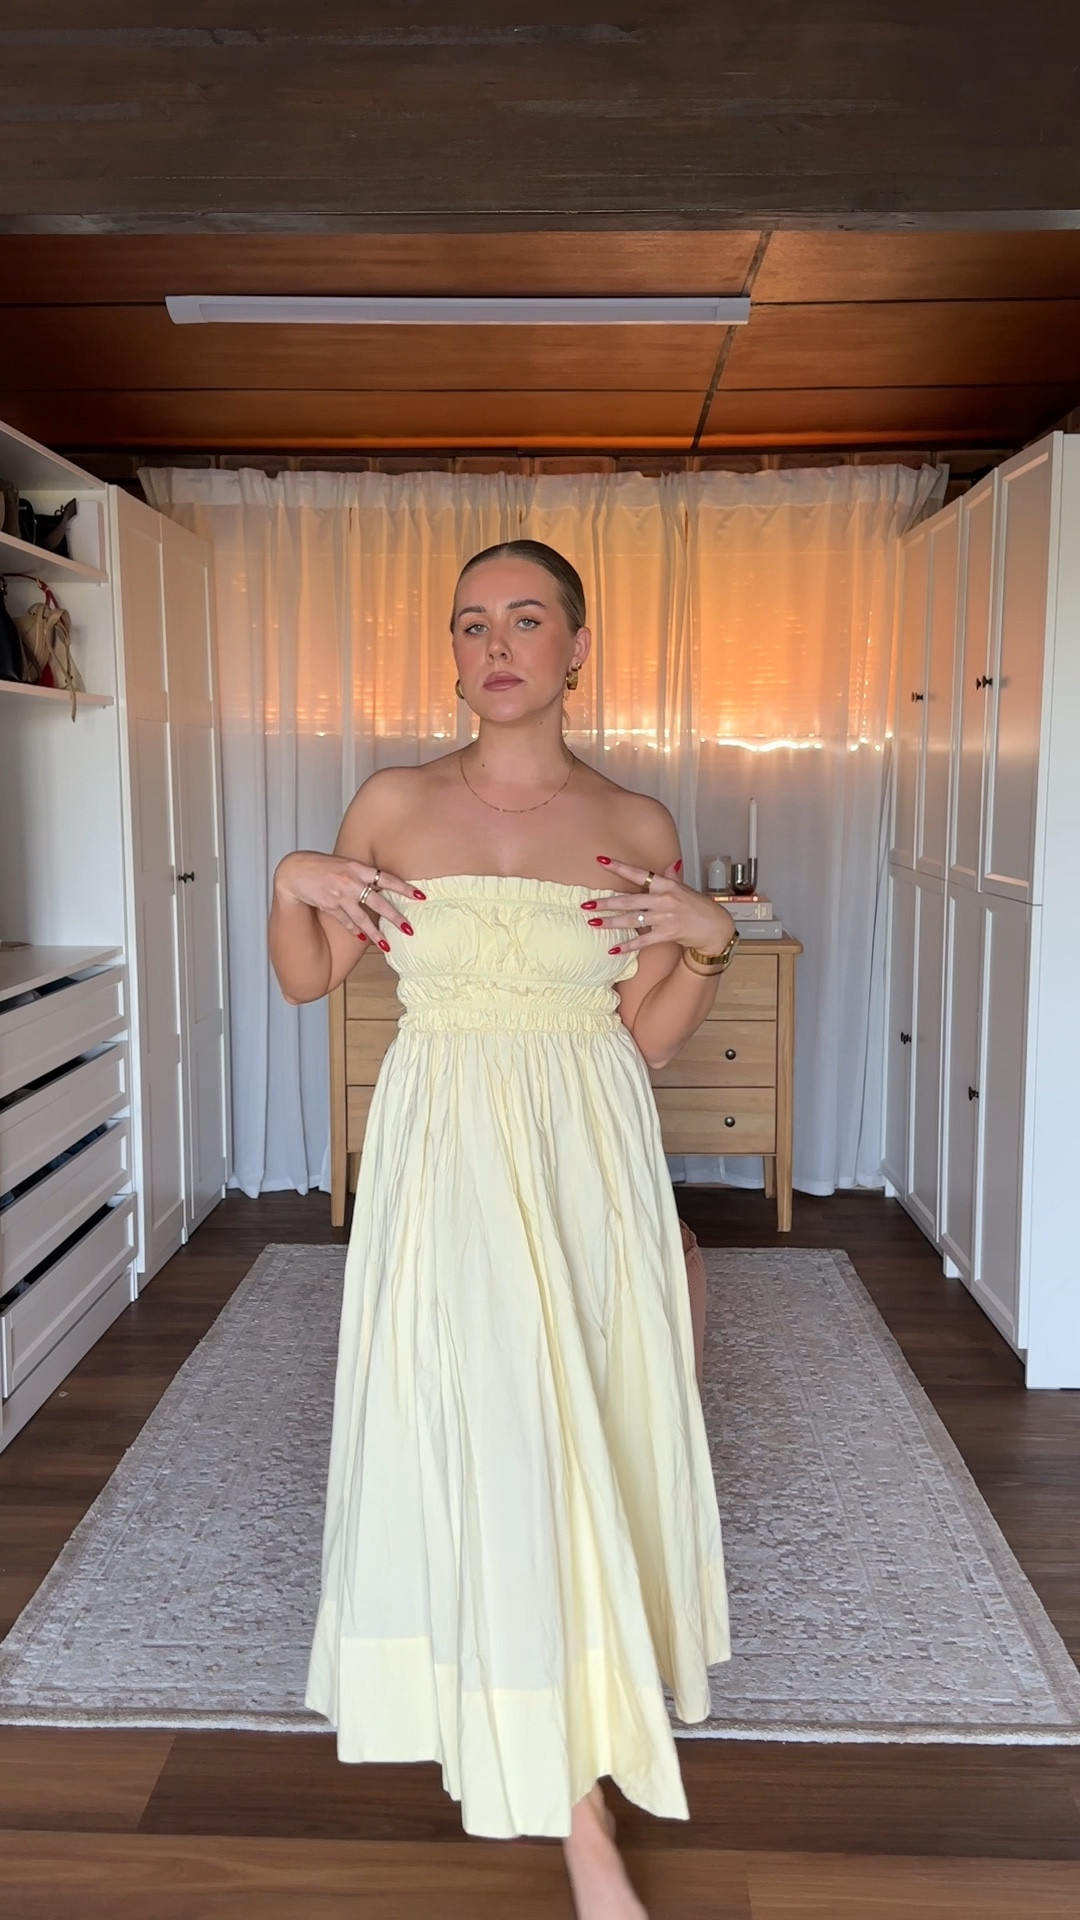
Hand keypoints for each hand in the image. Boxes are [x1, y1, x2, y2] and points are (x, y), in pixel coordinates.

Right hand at [274, 852, 420, 942]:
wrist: (295, 871)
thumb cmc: (323, 866)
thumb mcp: (346, 864)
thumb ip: (364, 875)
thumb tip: (383, 887)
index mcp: (358, 868)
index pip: (387, 879)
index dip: (405, 888)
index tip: (421, 896)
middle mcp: (351, 882)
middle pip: (378, 902)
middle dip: (395, 917)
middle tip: (409, 929)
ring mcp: (340, 895)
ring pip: (361, 919)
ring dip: (375, 934)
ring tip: (387, 946)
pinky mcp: (329, 906)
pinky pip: (346, 922)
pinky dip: (354, 930)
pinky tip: (363, 938)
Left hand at [583, 856, 734, 953]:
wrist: (715, 927)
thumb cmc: (697, 906)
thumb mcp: (683, 888)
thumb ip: (671, 877)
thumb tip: (670, 863)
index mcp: (666, 884)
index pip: (638, 873)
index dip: (619, 867)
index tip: (601, 861)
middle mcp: (664, 899)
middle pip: (629, 900)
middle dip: (606, 902)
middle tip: (586, 905)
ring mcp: (665, 918)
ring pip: (632, 920)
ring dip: (611, 922)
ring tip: (593, 923)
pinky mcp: (667, 934)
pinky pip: (643, 941)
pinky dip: (627, 946)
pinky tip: (613, 949)